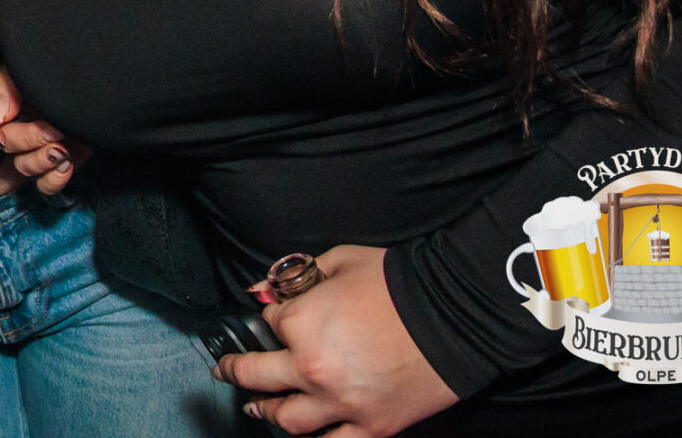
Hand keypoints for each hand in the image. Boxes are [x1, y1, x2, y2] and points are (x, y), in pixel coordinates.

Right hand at [0, 70, 82, 196]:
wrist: (95, 78)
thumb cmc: (55, 67)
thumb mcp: (24, 67)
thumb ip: (6, 86)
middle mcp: (10, 128)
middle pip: (3, 147)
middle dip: (25, 140)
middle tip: (51, 130)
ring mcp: (33, 149)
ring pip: (23, 169)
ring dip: (40, 161)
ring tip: (62, 148)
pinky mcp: (56, 164)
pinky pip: (46, 185)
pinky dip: (54, 179)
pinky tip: (67, 164)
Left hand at [214, 245, 457, 435]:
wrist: (457, 315)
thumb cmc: (399, 283)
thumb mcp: (341, 261)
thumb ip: (299, 275)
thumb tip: (269, 288)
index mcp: (300, 324)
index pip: (269, 323)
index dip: (273, 317)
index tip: (278, 314)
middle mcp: (312, 369)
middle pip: (259, 376)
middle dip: (236, 371)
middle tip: (224, 371)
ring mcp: (342, 404)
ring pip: (287, 419)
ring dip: (266, 412)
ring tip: (256, 407)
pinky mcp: (373, 426)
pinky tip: (306, 436)